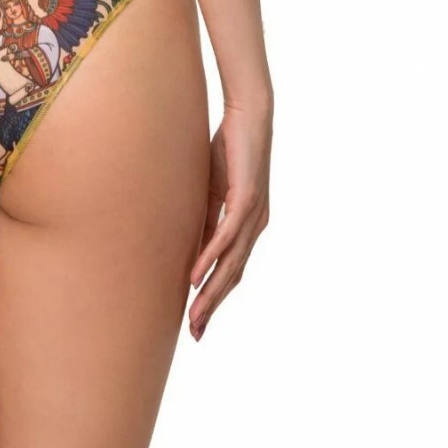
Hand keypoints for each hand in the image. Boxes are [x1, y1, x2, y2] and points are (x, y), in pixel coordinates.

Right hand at [188, 101, 271, 340]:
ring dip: (212, 293)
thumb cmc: (230, 148)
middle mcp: (256, 226)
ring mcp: (254, 215)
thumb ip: (206, 218)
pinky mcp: (248, 199)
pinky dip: (212, 258)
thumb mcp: (212, 189)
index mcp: (248, 225)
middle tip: (195, 333)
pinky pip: (228, 235)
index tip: (198, 323)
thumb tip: (192, 246)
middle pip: (232, 275)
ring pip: (232, 263)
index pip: (230, 270)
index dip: (214, 297)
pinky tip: (197, 277)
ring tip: (196, 316)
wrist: (249, 114)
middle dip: (213, 307)